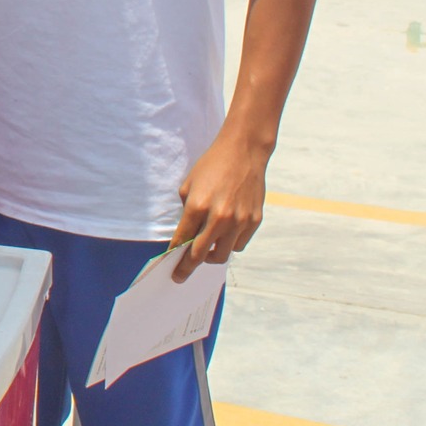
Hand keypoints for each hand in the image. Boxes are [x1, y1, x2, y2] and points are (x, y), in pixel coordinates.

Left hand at [169, 129, 270, 279]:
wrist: (244, 151)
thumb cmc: (212, 166)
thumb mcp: (189, 185)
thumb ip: (187, 212)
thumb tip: (186, 235)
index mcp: (198, 207)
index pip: (183, 240)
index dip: (175, 255)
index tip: (170, 266)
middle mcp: (219, 217)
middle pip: (202, 255)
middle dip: (188, 267)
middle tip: (181, 274)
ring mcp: (239, 221)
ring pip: (222, 254)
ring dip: (211, 257)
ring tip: (205, 252)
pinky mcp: (254, 221)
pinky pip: (239, 244)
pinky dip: (230, 244)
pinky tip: (225, 235)